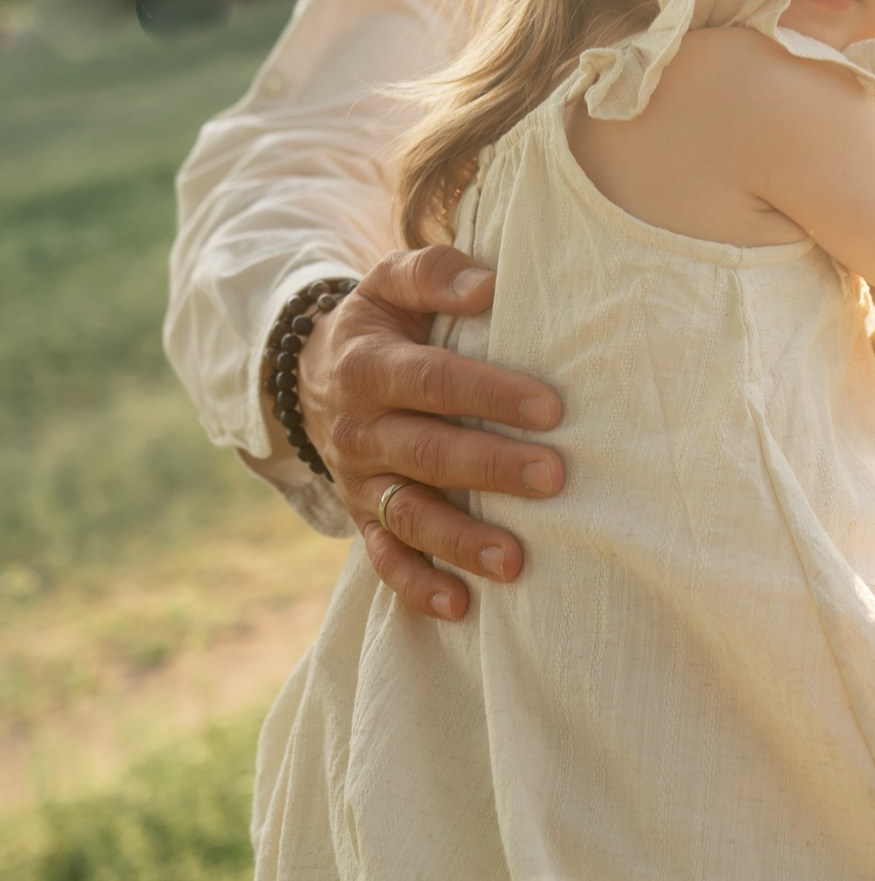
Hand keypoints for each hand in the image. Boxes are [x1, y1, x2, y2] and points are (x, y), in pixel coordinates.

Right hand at [293, 246, 562, 621]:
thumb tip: (488, 285)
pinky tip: (462, 606)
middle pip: (427, 451)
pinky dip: (418, 585)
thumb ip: (434, 273)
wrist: (314, 373)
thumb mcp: (390, 282)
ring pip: (408, 514)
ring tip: (516, 561)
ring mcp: (359, 479)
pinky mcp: (362, 517)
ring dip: (461, 540)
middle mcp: (358, 428)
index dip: (489, 393)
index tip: (551, 408)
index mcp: (367, 366)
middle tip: (555, 478)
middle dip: (491, 467)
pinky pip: (384, 558)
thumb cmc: (381, 324)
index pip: (432, 380)